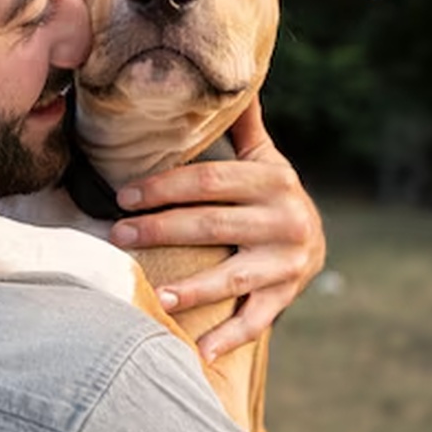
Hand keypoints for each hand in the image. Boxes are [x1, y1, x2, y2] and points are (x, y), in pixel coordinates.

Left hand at [106, 99, 325, 358]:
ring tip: (153, 296)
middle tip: (117, 235)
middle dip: (160, 230)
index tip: (123, 195)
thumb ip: (242, 126)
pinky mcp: (288, 295)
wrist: (314, 241)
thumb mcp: (263, 158)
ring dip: (192, 289)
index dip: (164, 186)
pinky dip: (230, 337)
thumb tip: (232, 79)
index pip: (209, 181)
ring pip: (233, 276)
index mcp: (274, 180)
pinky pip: (257, 319)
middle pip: (211, 225)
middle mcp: (286, 219)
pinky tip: (200, 351)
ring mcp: (289, 262)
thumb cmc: (270, 194)